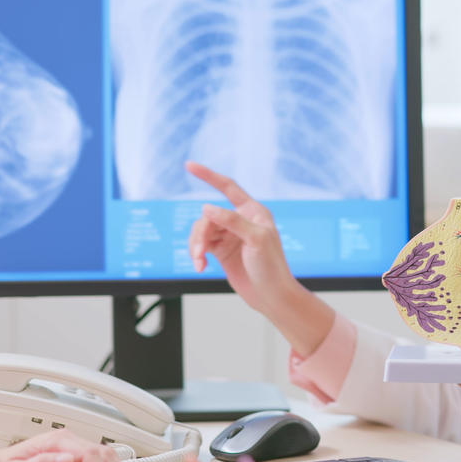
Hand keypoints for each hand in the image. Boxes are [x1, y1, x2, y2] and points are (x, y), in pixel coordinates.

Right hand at [185, 161, 335, 355]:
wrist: (271, 296)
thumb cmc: (272, 267)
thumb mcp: (256, 240)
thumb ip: (231, 221)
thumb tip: (206, 207)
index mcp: (253, 211)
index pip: (228, 187)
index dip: (208, 175)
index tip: (189, 165)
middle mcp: (240, 220)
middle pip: (209, 216)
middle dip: (201, 233)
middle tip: (200, 251)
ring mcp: (230, 235)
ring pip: (202, 230)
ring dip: (196, 245)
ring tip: (198, 261)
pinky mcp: (221, 250)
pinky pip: (201, 245)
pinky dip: (197, 254)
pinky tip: (199, 266)